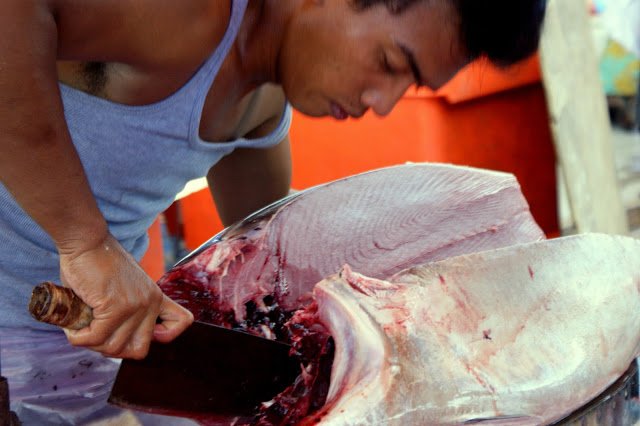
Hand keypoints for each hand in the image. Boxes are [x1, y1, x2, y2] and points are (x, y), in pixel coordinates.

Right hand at [58, 233, 192, 358]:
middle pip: (139, 349)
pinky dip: (79, 338)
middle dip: (113, 349)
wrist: (87, 241)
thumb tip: (111, 341)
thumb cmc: (98, 264)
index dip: (161, 337)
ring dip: (91, 344)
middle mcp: (150, 302)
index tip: (135, 330)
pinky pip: (95, 338)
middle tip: (95, 334)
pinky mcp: (115, 306)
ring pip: (114, 347)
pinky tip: (72, 327)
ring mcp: (135, 305)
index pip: (181, 323)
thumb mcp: (124, 288)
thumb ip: (127, 311)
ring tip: (81, 328)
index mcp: (155, 297)